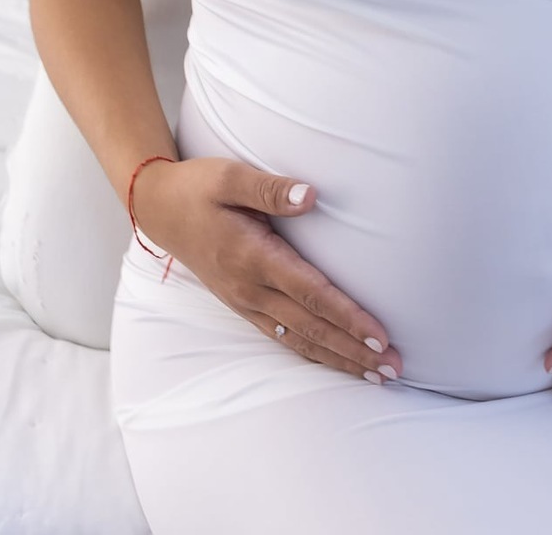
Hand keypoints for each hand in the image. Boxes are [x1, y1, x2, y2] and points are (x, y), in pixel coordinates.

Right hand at [134, 154, 402, 383]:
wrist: (158, 209)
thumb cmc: (197, 187)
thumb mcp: (230, 176)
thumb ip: (270, 189)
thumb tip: (311, 196)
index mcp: (253, 257)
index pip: (311, 293)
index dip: (347, 316)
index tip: (379, 336)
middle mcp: (250, 288)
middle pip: (312, 327)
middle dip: (354, 350)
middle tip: (392, 368)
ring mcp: (245, 301)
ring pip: (299, 340)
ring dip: (338, 359)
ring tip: (375, 375)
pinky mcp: (242, 304)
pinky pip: (282, 337)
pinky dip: (312, 353)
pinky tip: (333, 362)